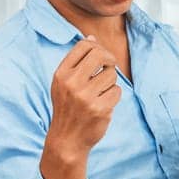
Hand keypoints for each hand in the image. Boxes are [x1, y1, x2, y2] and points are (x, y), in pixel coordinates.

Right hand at [46, 37, 119, 158]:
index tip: (101, 56)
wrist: (67, 139)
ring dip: (111, 81)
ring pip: (111, 74)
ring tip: (101, 91)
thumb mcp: (63, 83)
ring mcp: (86, 97)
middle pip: (100, 55)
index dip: (97, 47)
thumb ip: (76, 62)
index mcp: (61, 74)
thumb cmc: (68, 108)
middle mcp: (72, 84)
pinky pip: (117, 91)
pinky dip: (113, 96)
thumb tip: (91, 39)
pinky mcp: (100, 109)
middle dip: (109, 58)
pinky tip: (104, 103)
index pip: (84, 46)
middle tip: (110, 66)